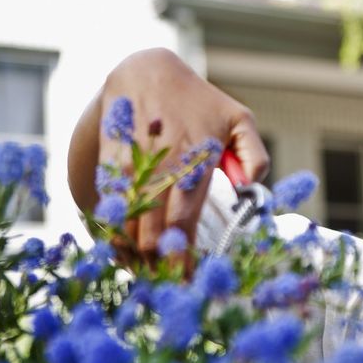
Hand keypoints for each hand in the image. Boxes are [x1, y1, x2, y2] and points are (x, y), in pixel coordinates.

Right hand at [68, 48, 268, 261]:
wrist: (147, 71)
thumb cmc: (202, 102)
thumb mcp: (240, 120)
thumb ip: (254, 155)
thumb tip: (250, 187)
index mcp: (196, 160)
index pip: (186, 221)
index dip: (185, 255)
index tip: (190, 282)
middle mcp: (162, 165)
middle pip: (154, 229)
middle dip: (159, 265)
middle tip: (167, 290)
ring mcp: (133, 164)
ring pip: (128, 221)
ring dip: (133, 254)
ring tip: (145, 279)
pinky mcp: (110, 162)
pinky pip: (107, 205)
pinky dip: (111, 232)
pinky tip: (119, 253)